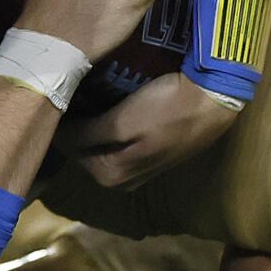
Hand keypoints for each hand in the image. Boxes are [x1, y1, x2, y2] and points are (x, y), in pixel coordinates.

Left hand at [62, 73, 240, 189]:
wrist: (214, 101)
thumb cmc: (166, 108)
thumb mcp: (121, 122)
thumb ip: (86, 133)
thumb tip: (55, 135)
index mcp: (109, 176)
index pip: (67, 147)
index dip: (61, 120)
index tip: (55, 92)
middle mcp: (120, 181)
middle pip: (83, 149)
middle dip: (74, 123)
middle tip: (68, 89)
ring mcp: (138, 171)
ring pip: (100, 146)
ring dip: (90, 124)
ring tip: (84, 91)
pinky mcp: (152, 156)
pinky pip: (117, 142)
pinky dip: (108, 126)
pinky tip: (108, 102)